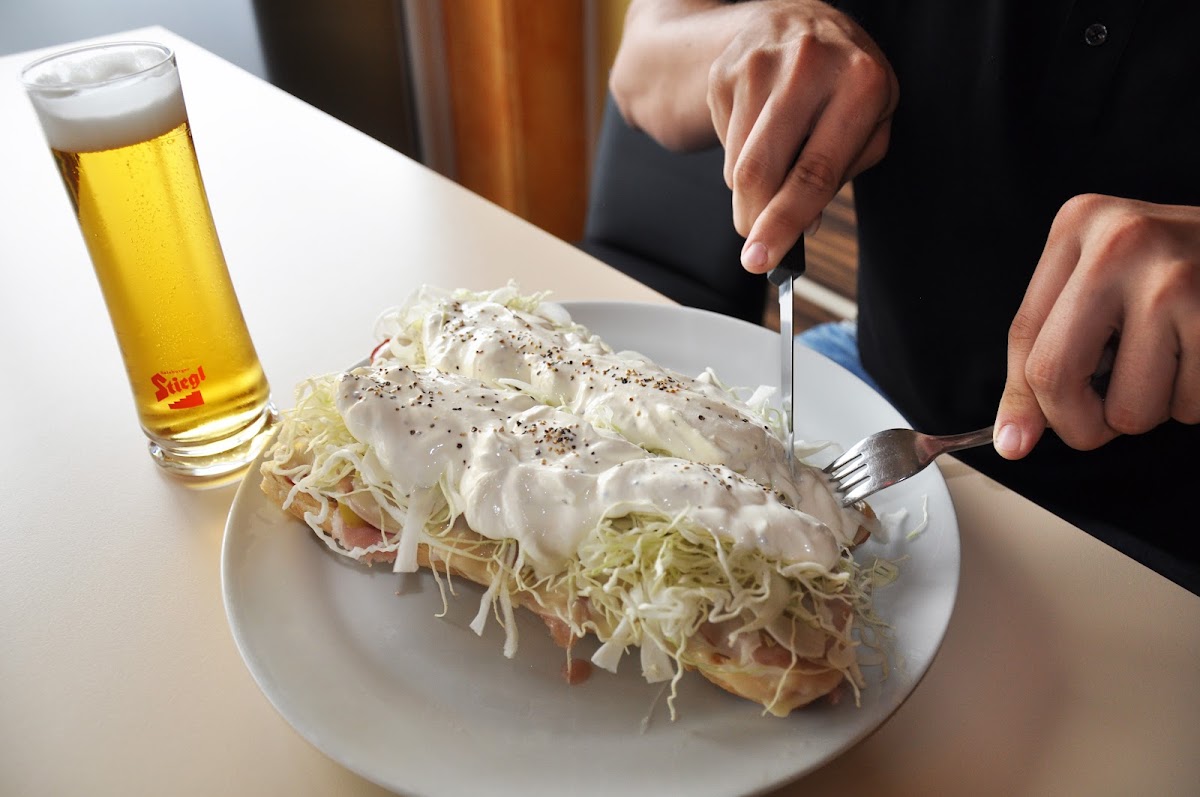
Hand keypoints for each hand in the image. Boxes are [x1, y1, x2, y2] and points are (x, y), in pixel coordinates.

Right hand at [706, 1, 897, 272]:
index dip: (785, 223)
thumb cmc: (842, 81)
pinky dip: (739, 158)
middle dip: (753, 220)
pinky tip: (760, 134)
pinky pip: (724, 143)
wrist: (795, 19)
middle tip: (756, 248)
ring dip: (749, 190)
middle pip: (760, 171)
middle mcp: (809, 65)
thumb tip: (800, 226)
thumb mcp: (869, 121)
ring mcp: (760, 64)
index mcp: (861, 82)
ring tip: (775, 167)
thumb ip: (841, 174)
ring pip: (737, 164)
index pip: (814, 171)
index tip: (763, 260)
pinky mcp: (725, 72)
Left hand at [995, 194, 1199, 458]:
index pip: (1024, 338)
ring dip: (1150, 410)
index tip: (1017, 442)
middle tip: (1106, 418)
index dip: (1022, 401)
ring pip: (1130, 410)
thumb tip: (1014, 440)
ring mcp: (1175, 279)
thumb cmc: (1178, 273)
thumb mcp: (1103, 285)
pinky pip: (1188, 407)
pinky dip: (1192, 403)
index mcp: (1078, 226)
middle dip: (1078, 422)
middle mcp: (1120, 243)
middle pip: (1055, 375)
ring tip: (1173, 362)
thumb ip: (1051, 351)